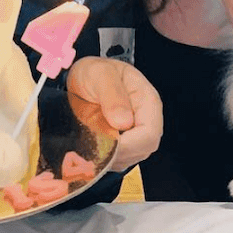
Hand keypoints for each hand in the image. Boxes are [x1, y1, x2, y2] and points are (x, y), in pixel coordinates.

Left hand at [66, 57, 161, 172]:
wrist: (83, 78)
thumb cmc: (94, 72)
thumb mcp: (100, 75)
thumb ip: (112, 95)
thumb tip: (124, 122)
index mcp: (148, 101)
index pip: (149, 134)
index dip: (128, 145)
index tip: (104, 143)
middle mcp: (146, 120)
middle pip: (142, 149)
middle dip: (116, 152)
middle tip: (91, 143)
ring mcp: (136, 134)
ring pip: (130, 158)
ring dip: (108, 157)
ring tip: (89, 140)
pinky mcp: (125, 144)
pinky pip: (118, 160)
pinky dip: (104, 159)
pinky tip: (91, 145)